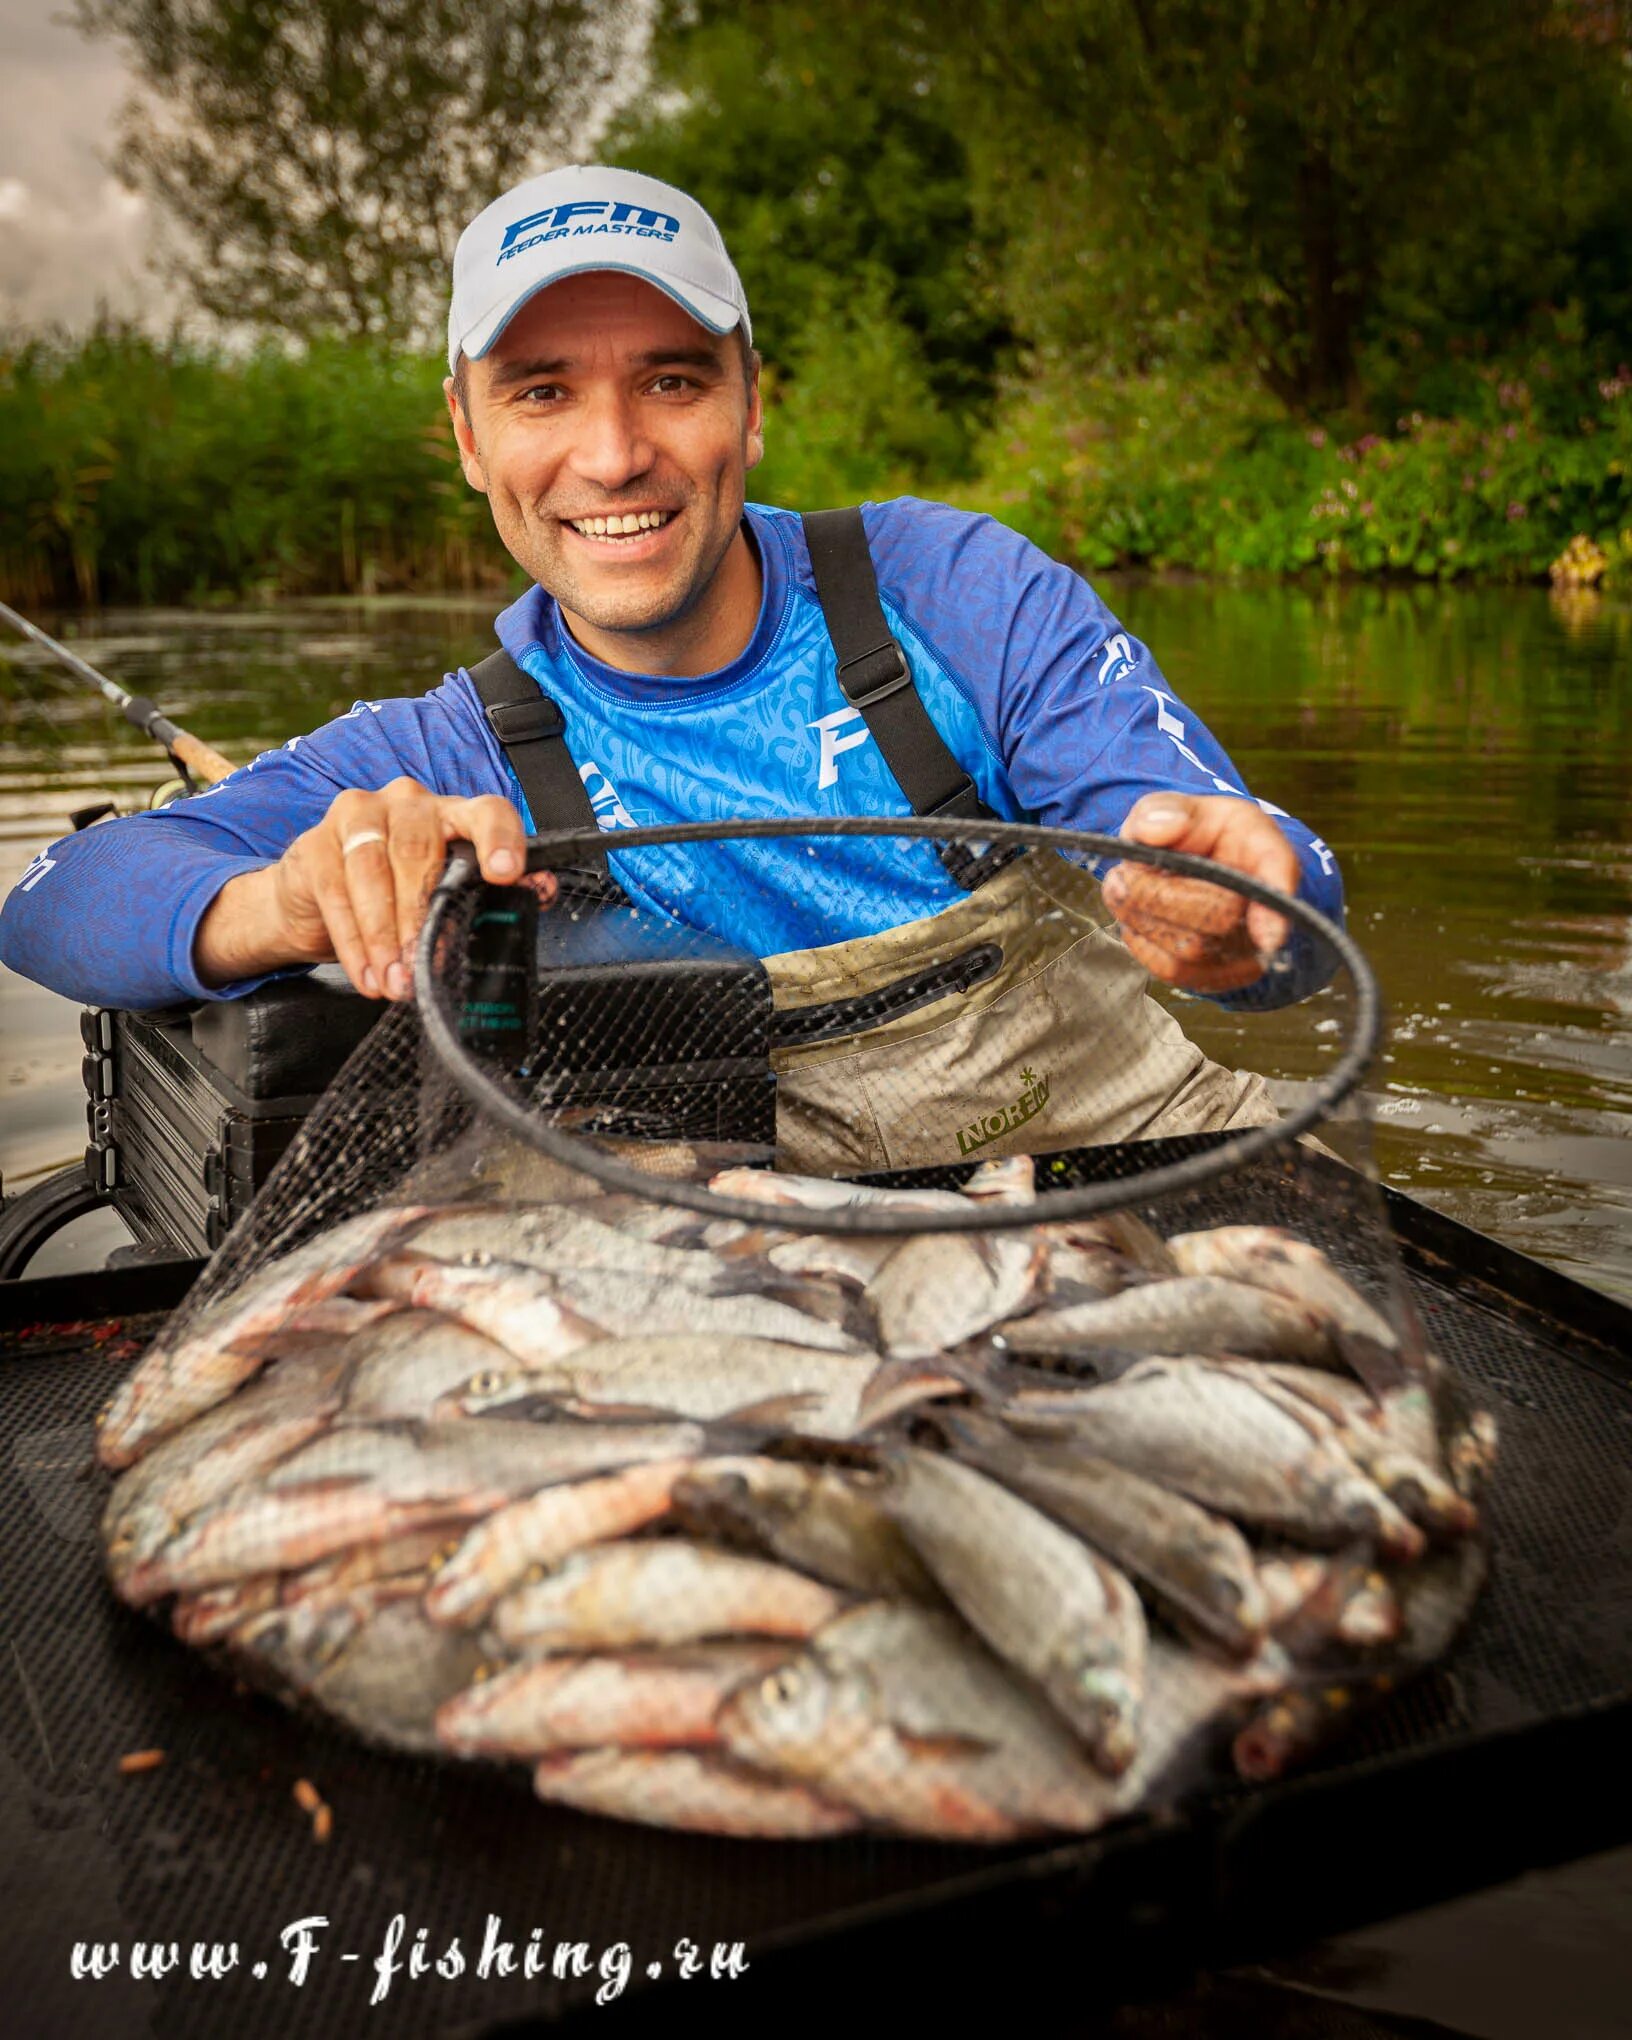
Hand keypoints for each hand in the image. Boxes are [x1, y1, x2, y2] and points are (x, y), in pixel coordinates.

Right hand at [196, 778, 551, 997]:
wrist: (318, 899)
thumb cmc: (397, 894)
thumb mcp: (447, 896)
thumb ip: (490, 895)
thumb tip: (539, 892)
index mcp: (454, 813)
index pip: (487, 813)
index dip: (499, 840)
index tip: (507, 874)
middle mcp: (408, 803)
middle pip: (419, 850)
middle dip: (423, 917)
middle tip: (427, 967)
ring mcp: (358, 815)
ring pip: (372, 871)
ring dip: (385, 936)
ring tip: (396, 982)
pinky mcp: (316, 843)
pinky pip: (335, 893)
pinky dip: (354, 943)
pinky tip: (367, 975)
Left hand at [1101, 792, 1297, 992]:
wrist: (1195, 870)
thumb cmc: (1191, 837)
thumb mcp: (1180, 808)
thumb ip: (1162, 810)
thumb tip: (1153, 831)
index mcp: (1264, 850)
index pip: (1280, 873)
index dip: (1274, 908)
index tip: (1269, 938)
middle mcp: (1266, 906)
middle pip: (1217, 917)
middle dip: (1155, 896)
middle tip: (1120, 876)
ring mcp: (1247, 948)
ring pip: (1189, 950)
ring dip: (1142, 919)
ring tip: (1125, 890)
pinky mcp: (1219, 976)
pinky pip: (1172, 970)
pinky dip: (1143, 942)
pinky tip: (1140, 917)